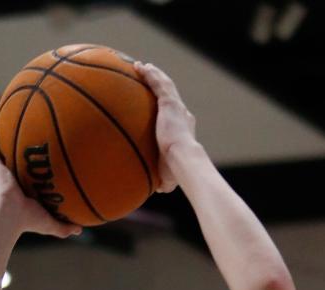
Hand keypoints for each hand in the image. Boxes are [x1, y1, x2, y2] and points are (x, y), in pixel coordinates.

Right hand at [0, 115, 80, 238]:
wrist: (8, 214)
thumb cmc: (27, 220)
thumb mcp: (50, 222)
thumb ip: (64, 226)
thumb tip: (80, 229)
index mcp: (18, 188)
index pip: (23, 172)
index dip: (29, 163)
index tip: (37, 152)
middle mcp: (6, 177)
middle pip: (9, 156)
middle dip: (14, 144)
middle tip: (23, 129)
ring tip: (3, 116)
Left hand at [135, 62, 197, 191]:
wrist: (183, 160)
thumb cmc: (177, 172)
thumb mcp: (167, 177)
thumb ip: (161, 179)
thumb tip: (155, 188)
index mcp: (184, 129)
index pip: (175, 115)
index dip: (168, 108)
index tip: (159, 106)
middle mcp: (183, 114)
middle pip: (170, 96)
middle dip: (160, 86)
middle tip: (149, 80)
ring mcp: (177, 107)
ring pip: (165, 85)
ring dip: (154, 75)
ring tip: (142, 67)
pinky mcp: (170, 102)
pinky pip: (158, 84)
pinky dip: (150, 74)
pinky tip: (140, 67)